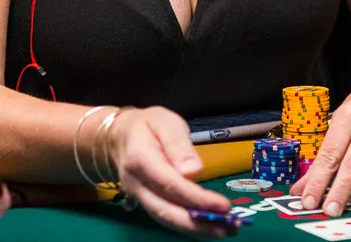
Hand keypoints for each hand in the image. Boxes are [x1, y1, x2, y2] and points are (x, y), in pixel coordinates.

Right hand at [108, 107, 234, 237]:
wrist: (118, 137)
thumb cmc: (147, 125)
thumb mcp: (165, 121)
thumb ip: (178, 144)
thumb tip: (194, 172)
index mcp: (140, 160)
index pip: (170, 185)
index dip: (197, 198)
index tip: (223, 206)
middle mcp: (136, 184)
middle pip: (166, 211)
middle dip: (199, 224)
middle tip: (231, 227)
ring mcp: (138, 197)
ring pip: (166, 219)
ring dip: (197, 228)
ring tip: (227, 229)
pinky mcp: (145, 203)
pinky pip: (166, 216)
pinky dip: (189, 224)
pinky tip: (209, 225)